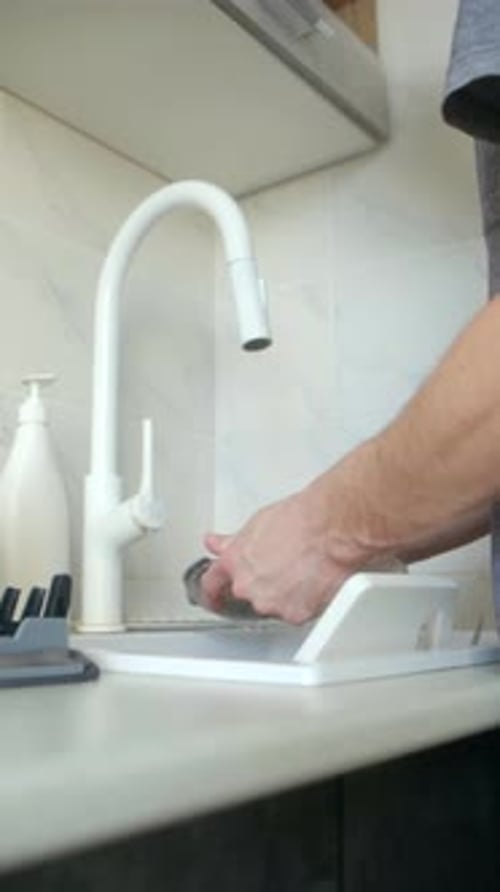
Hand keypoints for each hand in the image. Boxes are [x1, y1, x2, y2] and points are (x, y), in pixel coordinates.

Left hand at [200, 486, 372, 623]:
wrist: (331, 529)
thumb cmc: (301, 519)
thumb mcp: (258, 523)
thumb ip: (234, 541)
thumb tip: (216, 542)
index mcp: (235, 562)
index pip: (212, 582)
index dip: (213, 589)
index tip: (213, 593)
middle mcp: (247, 586)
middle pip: (247, 593)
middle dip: (262, 583)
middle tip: (285, 566)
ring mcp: (270, 602)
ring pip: (273, 604)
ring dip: (284, 593)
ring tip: (305, 570)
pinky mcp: (294, 614)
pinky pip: (296, 613)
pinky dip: (305, 602)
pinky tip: (314, 583)